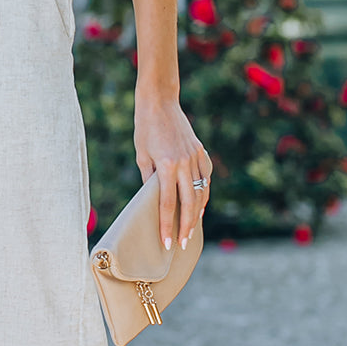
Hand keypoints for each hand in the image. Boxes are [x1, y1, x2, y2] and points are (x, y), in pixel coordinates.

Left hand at [133, 93, 211, 251]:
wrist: (160, 101)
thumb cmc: (145, 128)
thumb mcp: (141, 155)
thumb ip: (149, 180)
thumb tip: (154, 201)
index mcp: (166, 165)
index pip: (168, 203)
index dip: (167, 225)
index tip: (166, 243)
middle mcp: (184, 162)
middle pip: (189, 203)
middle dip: (186, 226)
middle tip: (182, 244)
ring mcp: (195, 156)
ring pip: (201, 191)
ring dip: (197, 213)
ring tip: (191, 230)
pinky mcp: (200, 151)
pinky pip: (205, 177)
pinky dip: (204, 192)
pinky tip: (200, 205)